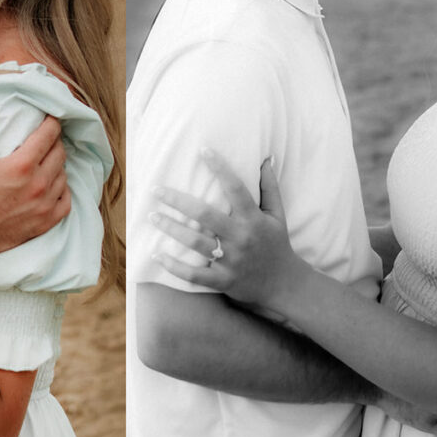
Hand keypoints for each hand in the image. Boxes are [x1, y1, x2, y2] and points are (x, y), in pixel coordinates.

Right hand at [0, 99, 69, 257]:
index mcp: (21, 165)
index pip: (49, 135)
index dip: (52, 122)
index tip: (49, 118)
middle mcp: (38, 184)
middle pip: (60, 153)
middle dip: (55, 141)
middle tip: (46, 138)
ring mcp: (45, 205)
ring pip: (64, 175)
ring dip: (58, 164)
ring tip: (47, 160)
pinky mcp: (46, 221)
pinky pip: (66, 200)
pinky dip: (62, 189)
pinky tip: (53, 184)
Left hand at [151, 150, 302, 311]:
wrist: (284, 285)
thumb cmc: (277, 244)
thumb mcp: (277, 215)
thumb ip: (269, 187)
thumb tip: (265, 158)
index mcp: (253, 219)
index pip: (235, 188)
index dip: (220, 168)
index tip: (203, 150)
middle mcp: (241, 238)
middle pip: (205, 214)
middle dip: (178, 201)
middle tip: (157, 190)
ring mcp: (231, 260)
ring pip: (195, 242)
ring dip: (171, 228)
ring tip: (152, 216)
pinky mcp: (223, 280)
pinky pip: (194, 274)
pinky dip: (174, 266)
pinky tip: (156, 255)